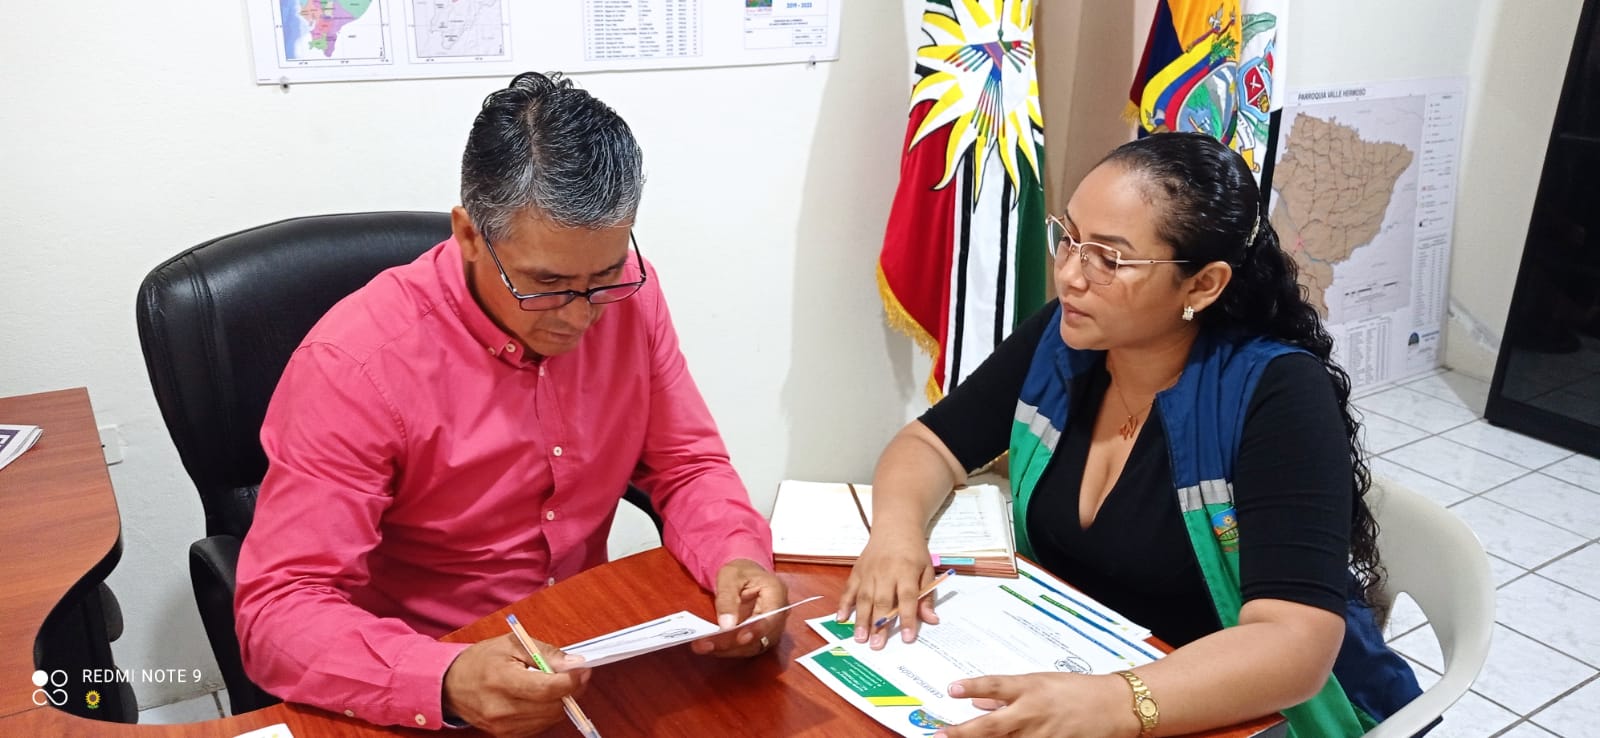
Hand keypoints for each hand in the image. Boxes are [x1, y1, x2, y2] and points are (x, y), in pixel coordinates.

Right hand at [441, 633, 590, 737]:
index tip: (582, 669)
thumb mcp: (512, 644)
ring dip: (560, 700)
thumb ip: (545, 653)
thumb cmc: (481, 661)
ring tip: (554, 683)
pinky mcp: (506, 735)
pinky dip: (547, 711)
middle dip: (570, 689)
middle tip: (575, 673)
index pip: (546, 689)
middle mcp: (501, 708)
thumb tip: (574, 663)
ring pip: (550, 717)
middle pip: (552, 706)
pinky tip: (540, 697)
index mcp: (501, 680)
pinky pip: (540, 726)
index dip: (571, 680)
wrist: (451, 685)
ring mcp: (503, 726)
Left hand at [690, 558, 789, 657]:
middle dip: (733, 643)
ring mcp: (772, 627)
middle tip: (706, 644)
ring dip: (729, 649)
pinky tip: (711, 646)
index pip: (771, 617)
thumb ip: (727, 599)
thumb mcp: (729, 576)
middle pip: (762, 636)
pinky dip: (729, 649)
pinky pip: (747, 648)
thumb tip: (726, 625)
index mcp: (776, 592)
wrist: (746, 575)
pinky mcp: (761, 637)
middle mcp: (779, 613)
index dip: (757, 630)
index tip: (740, 638)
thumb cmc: (741, 572)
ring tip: (703, 646)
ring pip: (754, 646)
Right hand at [836, 530, 936, 648]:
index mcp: (906, 571)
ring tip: (860, 639)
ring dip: (861, 619)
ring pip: (863, 598)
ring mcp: (869, 571)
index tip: (907, 638)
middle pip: (882, 600)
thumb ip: (927, 595)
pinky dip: (843, 604)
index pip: (907, 598)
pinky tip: (841, 619)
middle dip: (879, 624)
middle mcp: (885, 572)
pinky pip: (849, 589)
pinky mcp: (857, 571)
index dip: (907, 618)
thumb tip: (932, 620)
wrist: (895, 527)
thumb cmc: (913, 551)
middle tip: (876, 645)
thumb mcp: (927, 569)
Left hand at [934, 672, 1135, 737]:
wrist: (1112, 706)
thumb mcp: (1040, 683)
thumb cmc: (1076, 691)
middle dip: (962, 733)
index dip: (972, 687)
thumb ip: (1007, 695)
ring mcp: (1041, 735)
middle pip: (991, 726)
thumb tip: (977, 703)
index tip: (951, 689)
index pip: (995, 686)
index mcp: (1030, 688)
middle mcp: (1032, 712)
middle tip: (939, 735)